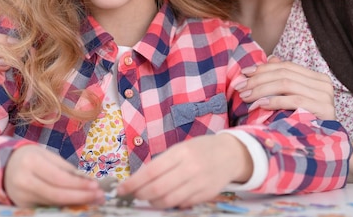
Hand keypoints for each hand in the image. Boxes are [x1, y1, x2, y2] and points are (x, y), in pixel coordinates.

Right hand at [4, 145, 103, 206]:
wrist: (4, 166)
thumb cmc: (29, 157)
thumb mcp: (46, 155)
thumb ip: (65, 168)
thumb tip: (86, 180)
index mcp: (31, 162)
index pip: (59, 178)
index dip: (78, 184)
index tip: (95, 186)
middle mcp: (24, 181)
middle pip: (56, 194)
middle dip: (80, 197)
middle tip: (99, 197)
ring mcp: (21, 196)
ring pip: (53, 203)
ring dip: (75, 203)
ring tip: (93, 201)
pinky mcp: (22, 206)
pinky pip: (47, 207)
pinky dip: (64, 206)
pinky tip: (77, 204)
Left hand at [116, 134, 251, 208]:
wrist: (230, 154)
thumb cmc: (200, 149)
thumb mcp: (180, 149)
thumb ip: (162, 163)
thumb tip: (138, 179)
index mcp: (180, 153)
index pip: (151, 171)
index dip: (134, 183)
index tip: (121, 189)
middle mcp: (190, 168)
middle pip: (158, 189)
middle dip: (141, 195)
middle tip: (133, 195)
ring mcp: (199, 183)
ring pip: (169, 201)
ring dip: (154, 202)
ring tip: (149, 198)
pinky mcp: (206, 195)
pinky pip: (182, 204)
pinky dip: (171, 204)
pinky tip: (167, 198)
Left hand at [237, 57, 335, 119]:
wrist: (323, 147)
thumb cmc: (305, 121)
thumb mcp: (293, 98)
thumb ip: (284, 78)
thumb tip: (270, 58)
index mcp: (317, 78)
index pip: (286, 66)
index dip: (263, 68)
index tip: (244, 73)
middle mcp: (324, 84)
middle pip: (284, 74)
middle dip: (258, 80)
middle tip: (240, 87)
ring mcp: (326, 96)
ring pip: (286, 84)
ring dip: (261, 90)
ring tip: (246, 97)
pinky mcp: (324, 109)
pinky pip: (294, 100)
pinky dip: (274, 101)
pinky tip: (259, 105)